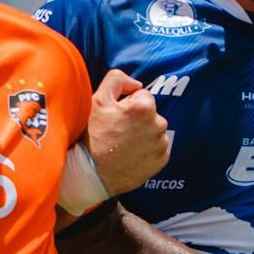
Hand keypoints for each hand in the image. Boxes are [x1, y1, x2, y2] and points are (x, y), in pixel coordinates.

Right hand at [86, 67, 171, 197]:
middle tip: (118, 132)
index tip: (116, 117)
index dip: (127, 104)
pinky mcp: (162, 160)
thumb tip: (136, 83)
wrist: (92, 173)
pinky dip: (148, 149)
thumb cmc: (93, 136)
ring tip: (124, 144)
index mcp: (144, 107)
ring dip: (143, 134)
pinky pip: (158, 148)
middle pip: (150, 113)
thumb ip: (117, 79)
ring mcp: (161, 144)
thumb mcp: (97, 100)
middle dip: (138, 119)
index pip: (142, 95)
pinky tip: (131, 154)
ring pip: (154, 130)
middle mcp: (158, 125)